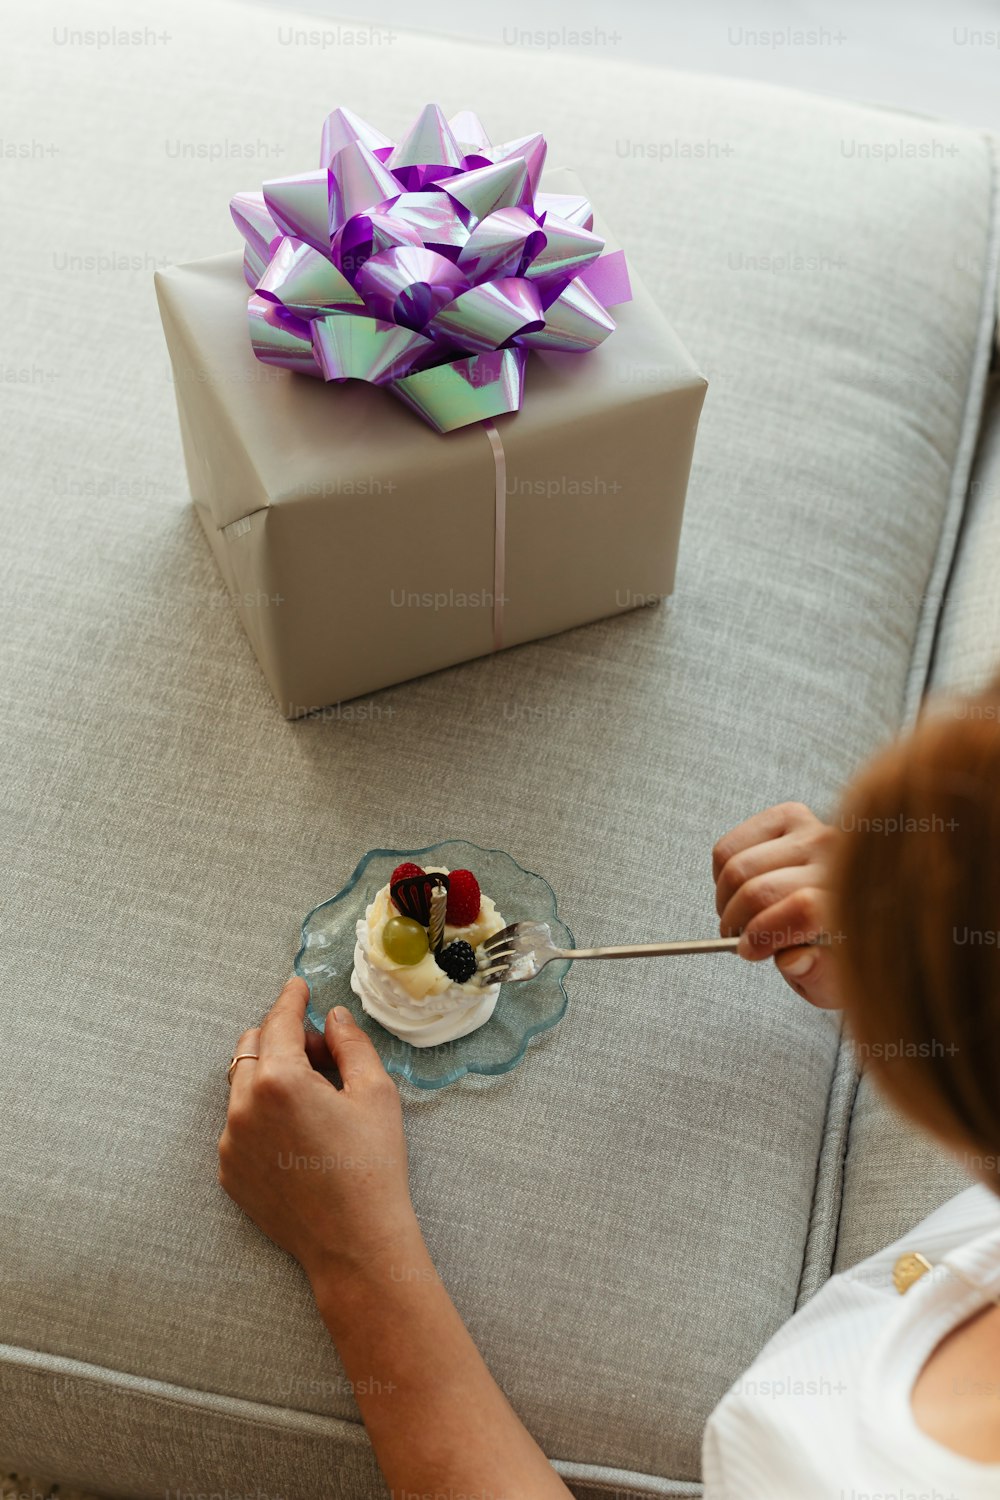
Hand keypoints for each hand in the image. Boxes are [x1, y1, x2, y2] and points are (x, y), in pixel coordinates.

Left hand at [218, 979, 419, 1287]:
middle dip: (281, 1037)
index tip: (297, 987)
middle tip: (321, 1053)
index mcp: (280, 1079)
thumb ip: (350, 1044)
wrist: (354, 1243)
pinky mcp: (228, 1172)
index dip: (291, 1000)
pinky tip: (298, 1136)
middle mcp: (244, 1106)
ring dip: (269, 1076)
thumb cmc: (372, 1166)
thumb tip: (332, 1018)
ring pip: (241, 1085)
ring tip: (313, 1099)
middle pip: (251, 1047)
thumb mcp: (375, 1094)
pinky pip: (238, 1125)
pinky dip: (260, 1115)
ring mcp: (230, 1142)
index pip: (279, 1021)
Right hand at [712, 801, 841, 1007]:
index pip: (802, 909)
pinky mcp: (789, 816)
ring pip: (736, 867)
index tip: (750, 951)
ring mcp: (812, 831)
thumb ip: (818, 973)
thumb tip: (795, 959)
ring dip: (725, 900)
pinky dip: (720, 873)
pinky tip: (739, 888)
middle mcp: (837, 858)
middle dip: (736, 922)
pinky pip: (729, 847)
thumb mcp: (838, 978)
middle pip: (761, 889)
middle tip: (738, 938)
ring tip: (738, 916)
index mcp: (855, 900)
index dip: (764, 935)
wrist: (863, 902)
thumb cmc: (846, 945)